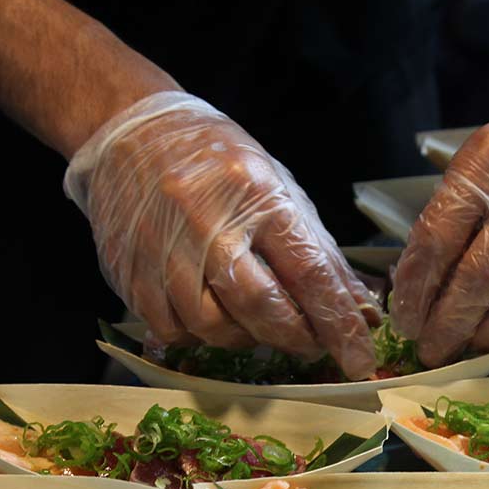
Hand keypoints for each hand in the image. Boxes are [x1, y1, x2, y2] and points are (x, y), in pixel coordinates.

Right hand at [64, 92, 379, 379]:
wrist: (131, 131)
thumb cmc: (218, 162)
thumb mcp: (279, 188)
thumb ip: (318, 251)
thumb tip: (359, 309)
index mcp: (256, 194)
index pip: (309, 271)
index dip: (338, 322)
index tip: (359, 358)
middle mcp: (206, 221)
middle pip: (259, 306)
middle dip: (294, 337)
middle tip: (310, 344)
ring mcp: (162, 248)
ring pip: (212, 327)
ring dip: (247, 339)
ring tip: (259, 324)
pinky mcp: (129, 271)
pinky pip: (172, 330)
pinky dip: (202, 337)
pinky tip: (215, 318)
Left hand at [390, 59, 488, 366]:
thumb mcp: (481, 160)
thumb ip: (451, 216)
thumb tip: (417, 289)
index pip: (438, 240)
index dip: (416, 291)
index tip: (405, 321)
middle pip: (478, 279)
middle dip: (447, 325)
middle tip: (430, 349)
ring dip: (487, 336)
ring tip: (466, 347)